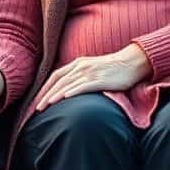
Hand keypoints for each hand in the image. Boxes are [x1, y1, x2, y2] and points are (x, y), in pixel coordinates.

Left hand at [35, 43, 149, 111]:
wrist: (132, 62)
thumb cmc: (114, 68)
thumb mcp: (93, 67)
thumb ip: (81, 74)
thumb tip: (70, 87)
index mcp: (78, 63)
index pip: (56, 75)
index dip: (45, 87)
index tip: (38, 98)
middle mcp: (81, 66)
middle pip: (58, 81)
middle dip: (46, 95)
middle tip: (37, 108)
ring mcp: (90, 73)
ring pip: (68, 84)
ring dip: (54, 95)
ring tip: (45, 106)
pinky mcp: (100, 80)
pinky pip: (83, 86)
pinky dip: (72, 92)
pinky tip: (64, 98)